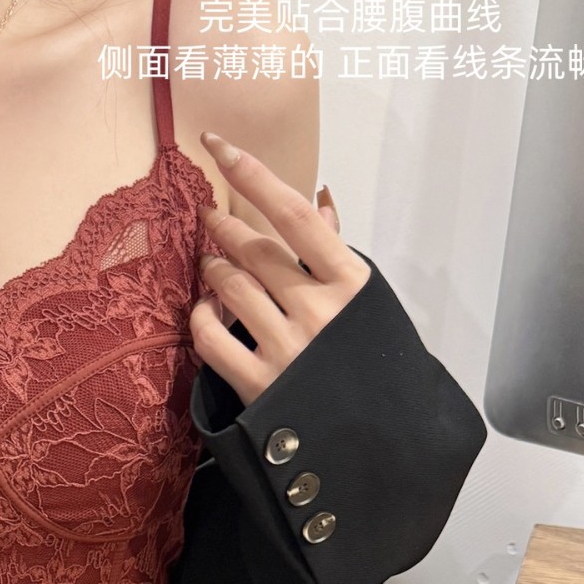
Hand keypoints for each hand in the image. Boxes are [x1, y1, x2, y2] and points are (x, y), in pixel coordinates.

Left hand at [189, 130, 371, 407]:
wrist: (382, 437)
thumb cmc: (373, 361)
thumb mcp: (367, 302)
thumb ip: (335, 252)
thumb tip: (319, 197)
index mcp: (351, 283)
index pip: (294, 215)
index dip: (253, 175)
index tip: (219, 146)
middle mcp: (318, 311)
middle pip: (255, 250)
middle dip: (225, 226)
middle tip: (210, 216)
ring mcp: (287, 349)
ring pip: (229, 288)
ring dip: (212, 270)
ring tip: (210, 264)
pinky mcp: (259, 386)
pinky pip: (210, 338)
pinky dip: (200, 318)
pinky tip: (204, 310)